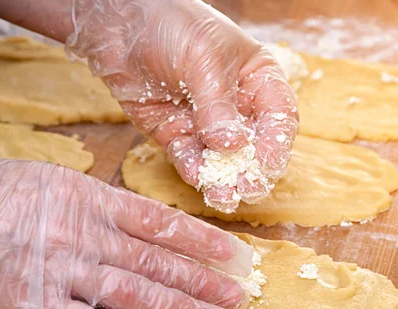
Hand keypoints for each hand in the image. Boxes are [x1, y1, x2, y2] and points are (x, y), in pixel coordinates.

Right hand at [0, 160, 252, 308]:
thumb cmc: (5, 194)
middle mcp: (87, 237)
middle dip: (205, 282)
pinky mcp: (38, 307)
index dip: (204, 241)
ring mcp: (64, 273)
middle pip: (159, 263)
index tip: (236, 256)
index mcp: (95, 201)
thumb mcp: (61, 182)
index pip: (164, 224)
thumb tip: (155, 226)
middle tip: (240, 297)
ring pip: (136, 295)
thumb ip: (107, 205)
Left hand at [66, 0, 298, 212]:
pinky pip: (190, 158)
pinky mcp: (177, 134)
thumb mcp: (203, 58)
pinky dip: (194, 169)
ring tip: (222, 195)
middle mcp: (237, 106)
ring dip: (223, 178)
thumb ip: (217, 104)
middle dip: (252, 168)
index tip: (269, 164)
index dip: (277, 142)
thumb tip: (231, 144)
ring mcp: (207, 123)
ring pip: (222, 159)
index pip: (279, 116)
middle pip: (254, 145)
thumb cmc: (173, 24)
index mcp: (258, 80)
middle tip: (247, 188)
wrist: (118, 23)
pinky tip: (196, 176)